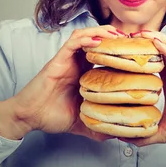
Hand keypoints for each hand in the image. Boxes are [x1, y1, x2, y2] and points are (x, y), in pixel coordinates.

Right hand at [0, 25, 125, 141]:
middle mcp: (77, 63)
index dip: (119, 50)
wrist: (30, 117)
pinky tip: (99, 40)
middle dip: (114, 36)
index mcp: (84, 73)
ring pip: (86, 36)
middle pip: (97, 40)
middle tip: (131, 39)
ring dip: (102, 32)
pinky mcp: (58, 60)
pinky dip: (86, 38)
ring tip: (117, 34)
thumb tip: (117, 134)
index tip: (136, 52)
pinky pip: (73, 43)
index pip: (104, 55)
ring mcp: (67, 60)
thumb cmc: (52, 115)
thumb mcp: (82, 122)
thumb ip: (98, 125)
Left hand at [120, 30, 165, 146]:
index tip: (123, 48)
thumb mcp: (161, 131)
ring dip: (157, 38)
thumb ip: (144, 133)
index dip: (140, 53)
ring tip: (142, 32)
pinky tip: (157, 43)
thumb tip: (123, 137)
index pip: (153, 61)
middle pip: (161, 49)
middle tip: (129, 35)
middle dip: (147, 40)